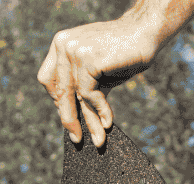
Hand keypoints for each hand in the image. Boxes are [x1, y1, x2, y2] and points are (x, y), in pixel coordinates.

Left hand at [37, 17, 156, 147]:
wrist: (145, 33)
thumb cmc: (124, 53)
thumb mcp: (99, 72)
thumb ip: (85, 88)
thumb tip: (78, 118)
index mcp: (61, 44)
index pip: (48, 80)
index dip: (58, 101)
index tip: (69, 117)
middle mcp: (63, 44)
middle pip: (59, 90)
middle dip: (68, 118)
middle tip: (77, 138)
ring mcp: (74, 50)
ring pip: (75, 96)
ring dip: (89, 121)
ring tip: (98, 140)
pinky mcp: (88, 59)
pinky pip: (89, 94)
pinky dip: (100, 110)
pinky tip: (109, 122)